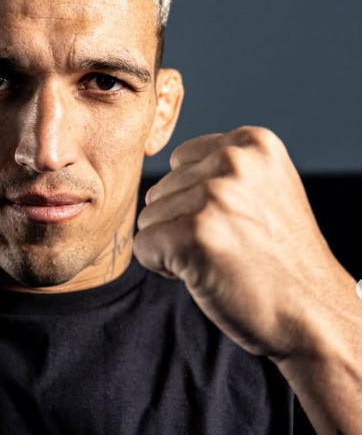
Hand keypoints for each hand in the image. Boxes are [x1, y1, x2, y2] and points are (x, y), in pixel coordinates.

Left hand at [133, 126, 340, 358]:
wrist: (313, 314)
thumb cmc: (280, 259)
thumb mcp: (262, 190)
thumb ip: (217, 172)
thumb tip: (152, 188)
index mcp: (251, 142)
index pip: (179, 162)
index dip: (194, 199)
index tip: (232, 222)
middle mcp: (233, 161)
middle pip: (160, 190)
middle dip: (182, 223)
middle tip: (228, 246)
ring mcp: (214, 197)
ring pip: (149, 218)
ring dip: (173, 246)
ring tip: (220, 259)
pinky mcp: (194, 235)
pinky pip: (144, 246)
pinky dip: (162, 266)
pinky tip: (203, 274)